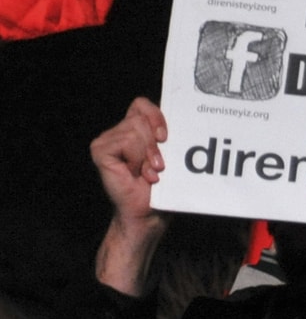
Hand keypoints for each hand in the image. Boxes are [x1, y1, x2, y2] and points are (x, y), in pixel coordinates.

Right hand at [92, 97, 169, 294]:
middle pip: (140, 118)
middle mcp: (119, 132)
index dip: (156, 115)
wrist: (149, 214)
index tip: (166, 137)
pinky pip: (125, 141)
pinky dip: (137, 158)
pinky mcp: (100, 150)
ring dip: (148, 155)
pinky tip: (137, 173)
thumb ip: (172, 138)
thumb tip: (191, 118)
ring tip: (150, 172)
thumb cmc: (164, 189)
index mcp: (136, 131)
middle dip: (156, 144)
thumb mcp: (173, 158)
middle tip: (160, 166)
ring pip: (135, 130)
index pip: (142, 105)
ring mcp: (107, 140)